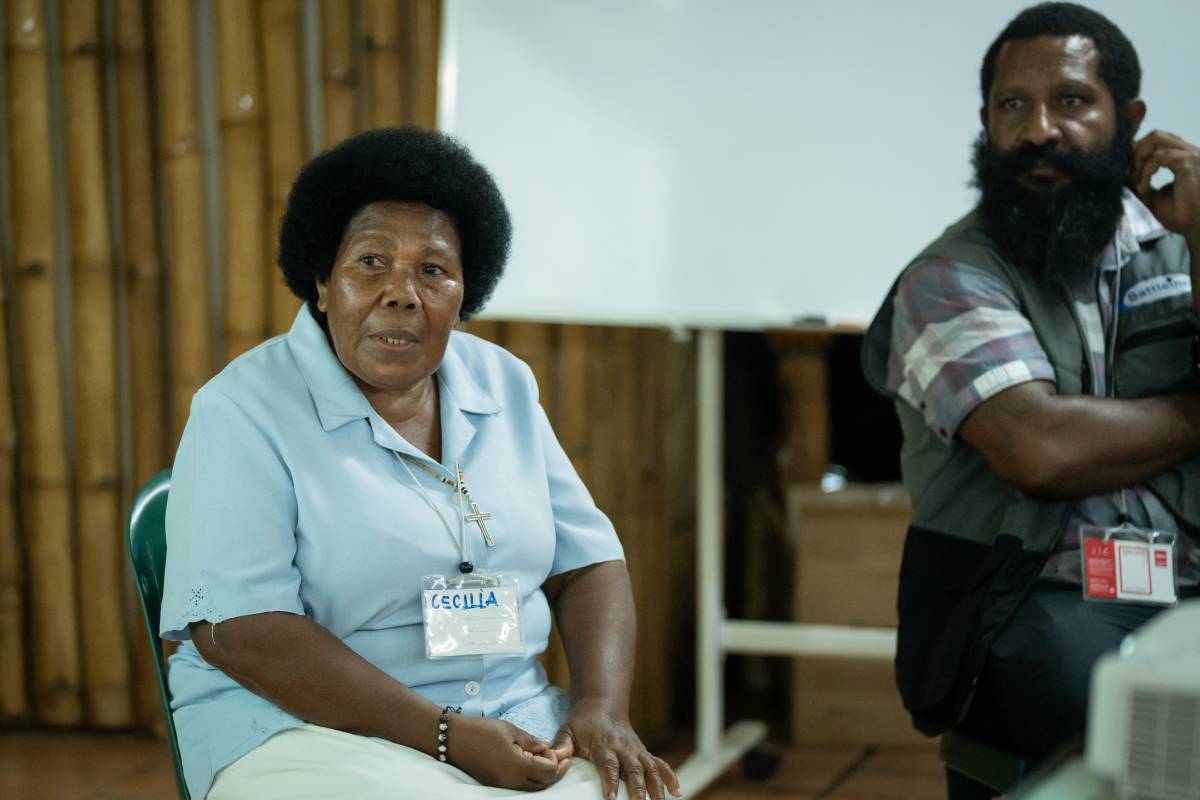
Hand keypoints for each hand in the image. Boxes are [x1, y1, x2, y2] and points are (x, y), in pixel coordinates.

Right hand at [451, 715, 568, 790]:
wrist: (453, 739)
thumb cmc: (482, 731)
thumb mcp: (510, 730)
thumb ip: (531, 740)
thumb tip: (547, 746)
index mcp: (518, 766)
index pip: (548, 771)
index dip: (555, 760)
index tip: (552, 747)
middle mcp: (512, 781)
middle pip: (543, 784)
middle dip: (554, 772)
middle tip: (561, 759)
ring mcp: (503, 785)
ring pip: (532, 787)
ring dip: (542, 776)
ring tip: (545, 760)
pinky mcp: (496, 784)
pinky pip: (519, 786)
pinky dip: (529, 777)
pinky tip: (529, 763)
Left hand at [550, 700, 680, 799]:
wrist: (602, 704)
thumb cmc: (582, 722)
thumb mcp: (567, 730)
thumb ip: (560, 746)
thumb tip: (553, 760)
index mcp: (604, 744)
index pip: (608, 765)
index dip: (610, 781)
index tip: (611, 799)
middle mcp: (623, 747)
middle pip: (633, 769)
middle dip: (638, 788)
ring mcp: (636, 749)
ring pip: (650, 768)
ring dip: (657, 786)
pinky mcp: (644, 752)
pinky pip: (659, 764)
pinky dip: (670, 776)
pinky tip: (677, 791)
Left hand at [1132, 130, 1199, 240]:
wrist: (1194, 228)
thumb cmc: (1178, 213)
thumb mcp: (1151, 195)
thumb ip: (1139, 181)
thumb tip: (1121, 173)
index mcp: (1182, 157)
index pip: (1157, 140)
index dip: (1137, 152)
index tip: (1126, 172)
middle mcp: (1188, 151)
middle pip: (1155, 134)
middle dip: (1135, 151)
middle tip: (1129, 173)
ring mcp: (1191, 155)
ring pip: (1156, 137)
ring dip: (1138, 159)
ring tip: (1137, 182)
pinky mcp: (1189, 163)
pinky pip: (1159, 156)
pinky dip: (1145, 170)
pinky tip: (1143, 187)